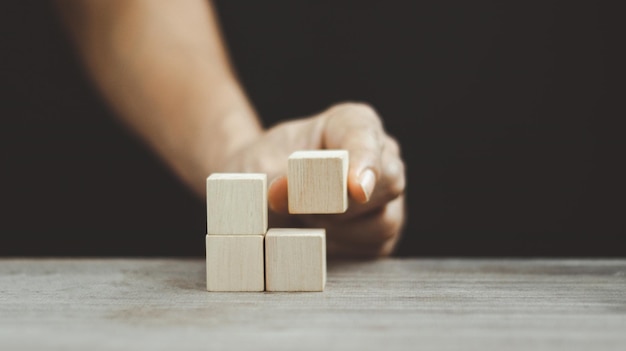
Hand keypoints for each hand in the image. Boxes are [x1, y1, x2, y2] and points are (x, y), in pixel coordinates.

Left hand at [221, 102, 405, 257]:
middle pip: (388, 181)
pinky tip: (319, 239)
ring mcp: (388, 194)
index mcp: (353, 123)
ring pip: (384, 221)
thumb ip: (272, 176)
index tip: (355, 189)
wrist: (262, 191)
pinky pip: (376, 247)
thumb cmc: (266, 168)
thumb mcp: (259, 166)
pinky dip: (343, 249)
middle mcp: (381, 154)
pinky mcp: (385, 231)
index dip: (364, 161)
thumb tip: (282, 192)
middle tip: (302, 210)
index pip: (366, 136)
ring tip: (304, 221)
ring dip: (338, 230)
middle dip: (342, 205)